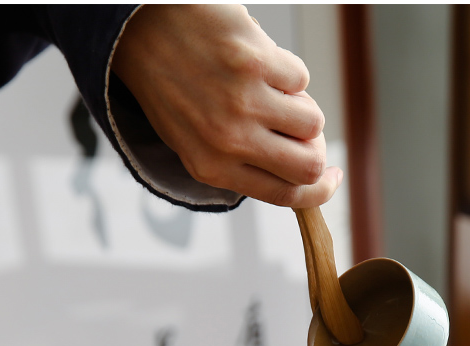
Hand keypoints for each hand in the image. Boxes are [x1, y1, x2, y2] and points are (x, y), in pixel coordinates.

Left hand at [111, 4, 342, 206]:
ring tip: (274, 93)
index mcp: (212, 168)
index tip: (332, 179)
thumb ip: (245, 165)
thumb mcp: (197, 144)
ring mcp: (243, 99)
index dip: (320, 191)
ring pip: (312, 121)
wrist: (138, 27)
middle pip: (308, 165)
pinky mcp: (254, 58)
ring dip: (302, 108)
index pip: (286, 195)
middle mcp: (229, 139)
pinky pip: (300, 77)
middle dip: (318, 152)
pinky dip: (287, 71)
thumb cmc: (172, 88)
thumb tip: (305, 174)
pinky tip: (259, 63)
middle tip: (306, 136)